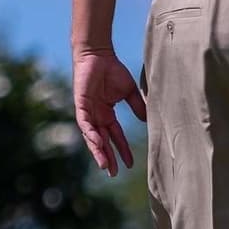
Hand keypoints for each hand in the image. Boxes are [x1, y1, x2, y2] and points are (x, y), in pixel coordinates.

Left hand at [73, 49, 146, 176]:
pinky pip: (85, 124)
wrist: (99, 55)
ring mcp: (88, 112)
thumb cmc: (113, 70)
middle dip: (108, 157)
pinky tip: (98, 143)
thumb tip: (147, 120)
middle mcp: (96, 117)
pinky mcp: (81, 105)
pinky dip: (91, 134)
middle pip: (103, 142)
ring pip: (92, 137)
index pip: (115, 137)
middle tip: (114, 173)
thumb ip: (136, 106)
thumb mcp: (129, 91)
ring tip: (106, 165)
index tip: (130, 164)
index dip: (122, 150)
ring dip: (98, 151)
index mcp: (107, 114)